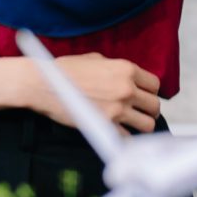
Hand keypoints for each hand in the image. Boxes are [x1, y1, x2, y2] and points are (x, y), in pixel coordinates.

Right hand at [31, 53, 161, 134]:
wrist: (42, 83)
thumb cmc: (65, 69)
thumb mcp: (95, 59)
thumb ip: (116, 68)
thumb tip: (127, 77)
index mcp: (126, 69)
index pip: (155, 85)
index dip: (150, 92)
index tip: (143, 97)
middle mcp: (127, 89)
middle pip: (155, 106)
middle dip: (148, 110)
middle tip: (140, 113)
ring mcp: (118, 108)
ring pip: (148, 124)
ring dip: (141, 125)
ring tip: (133, 125)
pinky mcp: (105, 125)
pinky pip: (127, 138)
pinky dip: (124, 138)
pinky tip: (118, 134)